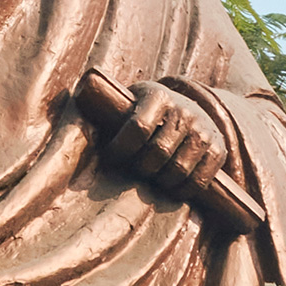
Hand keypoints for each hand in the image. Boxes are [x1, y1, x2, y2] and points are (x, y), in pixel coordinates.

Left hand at [103, 79, 230, 202]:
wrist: (188, 107)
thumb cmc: (144, 111)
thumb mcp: (128, 101)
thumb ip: (106, 112)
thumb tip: (68, 122)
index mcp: (158, 95)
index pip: (137, 127)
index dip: (121, 148)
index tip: (110, 157)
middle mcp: (185, 110)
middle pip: (158, 152)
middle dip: (142, 168)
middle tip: (135, 170)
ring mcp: (204, 130)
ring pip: (178, 169)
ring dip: (161, 182)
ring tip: (152, 179)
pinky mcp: (218, 149)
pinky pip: (200, 180)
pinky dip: (183, 190)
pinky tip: (172, 189)